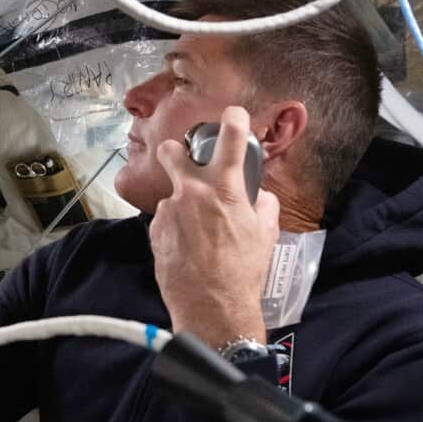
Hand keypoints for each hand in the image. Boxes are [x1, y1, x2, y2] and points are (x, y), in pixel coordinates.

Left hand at [150, 107, 279, 348]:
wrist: (213, 307)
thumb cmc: (243, 271)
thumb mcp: (266, 234)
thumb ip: (263, 205)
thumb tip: (259, 196)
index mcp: (225, 188)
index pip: (230, 138)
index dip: (233, 119)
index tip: (232, 114)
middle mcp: (192, 192)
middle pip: (170, 151)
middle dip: (174, 151)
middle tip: (183, 162)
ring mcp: (170, 211)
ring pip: (172, 196)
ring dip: (183, 207)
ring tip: (198, 236)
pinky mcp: (155, 231)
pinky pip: (166, 221)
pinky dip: (176, 229)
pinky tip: (188, 249)